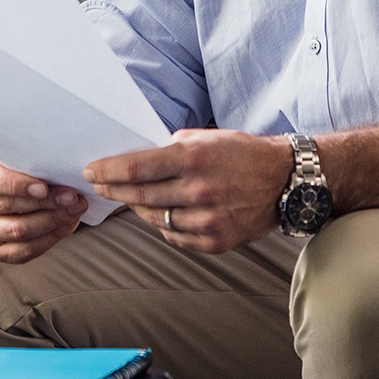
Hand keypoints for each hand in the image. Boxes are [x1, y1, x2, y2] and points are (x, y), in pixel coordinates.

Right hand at [0, 149, 88, 263]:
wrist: (28, 182)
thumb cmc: (26, 162)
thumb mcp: (24, 150)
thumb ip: (34, 155)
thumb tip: (60, 165)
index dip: (16, 184)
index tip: (44, 187)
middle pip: (5, 206)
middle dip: (44, 202)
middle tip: (72, 196)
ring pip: (17, 230)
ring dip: (51, 221)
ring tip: (75, 209)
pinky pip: (24, 251)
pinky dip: (50, 238)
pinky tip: (67, 224)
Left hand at [84, 129, 292, 253]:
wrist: (286, 181)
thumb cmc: (242, 154)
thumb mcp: (206, 137)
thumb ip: (172, 147)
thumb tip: (138, 157)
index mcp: (193, 158)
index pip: (136, 168)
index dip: (107, 171)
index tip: (91, 172)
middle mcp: (199, 190)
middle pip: (139, 196)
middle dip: (114, 190)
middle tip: (100, 186)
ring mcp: (208, 220)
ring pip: (154, 219)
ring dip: (138, 209)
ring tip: (131, 199)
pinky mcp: (217, 241)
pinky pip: (175, 236)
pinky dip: (163, 225)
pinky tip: (161, 214)